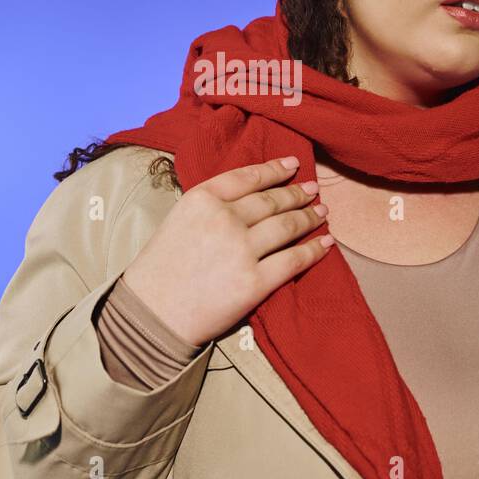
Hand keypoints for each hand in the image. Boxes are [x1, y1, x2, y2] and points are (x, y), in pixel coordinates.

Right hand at [121, 156, 332, 347]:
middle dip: (297, 194)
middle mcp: (224, 219)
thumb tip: (250, 198)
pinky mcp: (254, 282)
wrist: (152, 314)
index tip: (293, 164)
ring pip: (287, 226)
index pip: (248, 177)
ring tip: (322, 212)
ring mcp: (241, 250)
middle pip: (272, 201)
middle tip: (312, 190)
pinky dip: (314, 250)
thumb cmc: (161, 269)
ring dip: (309, 217)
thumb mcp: (178, 219)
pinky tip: (326, 243)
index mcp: (202, 199)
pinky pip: (293, 260)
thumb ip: (211, 205)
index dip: (275, 169)